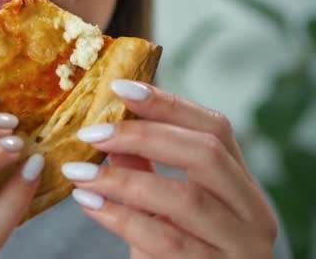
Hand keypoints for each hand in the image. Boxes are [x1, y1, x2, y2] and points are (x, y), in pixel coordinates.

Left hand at [62, 80, 277, 257]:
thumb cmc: (176, 250)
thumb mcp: (161, 206)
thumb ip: (144, 168)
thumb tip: (110, 128)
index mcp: (240, 183)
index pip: (214, 127)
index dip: (168, 104)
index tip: (120, 89)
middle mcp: (251, 210)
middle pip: (205, 153)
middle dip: (142, 136)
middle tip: (92, 133)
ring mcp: (239, 245)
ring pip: (185, 197)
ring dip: (123, 179)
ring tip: (80, 172)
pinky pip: (166, 240)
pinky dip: (121, 217)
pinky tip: (90, 204)